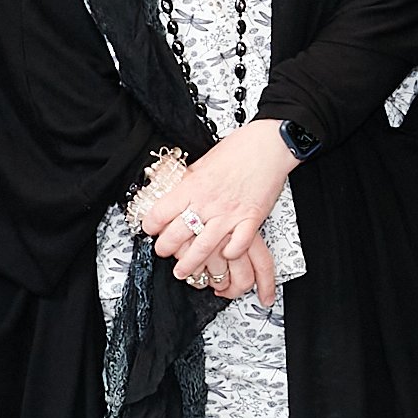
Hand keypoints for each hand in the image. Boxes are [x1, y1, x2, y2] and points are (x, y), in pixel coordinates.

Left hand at [143, 121, 297, 307]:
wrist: (268, 146)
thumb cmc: (239, 149)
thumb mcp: (203, 162)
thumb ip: (190, 182)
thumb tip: (177, 192)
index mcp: (193, 186)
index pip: (160, 212)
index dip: (150, 224)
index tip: (149, 229)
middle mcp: (208, 203)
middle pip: (177, 235)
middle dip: (165, 248)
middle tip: (163, 251)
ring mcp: (230, 214)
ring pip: (203, 248)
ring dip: (190, 264)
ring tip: (183, 271)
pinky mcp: (251, 220)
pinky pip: (237, 246)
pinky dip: (230, 254)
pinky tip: (225, 256)